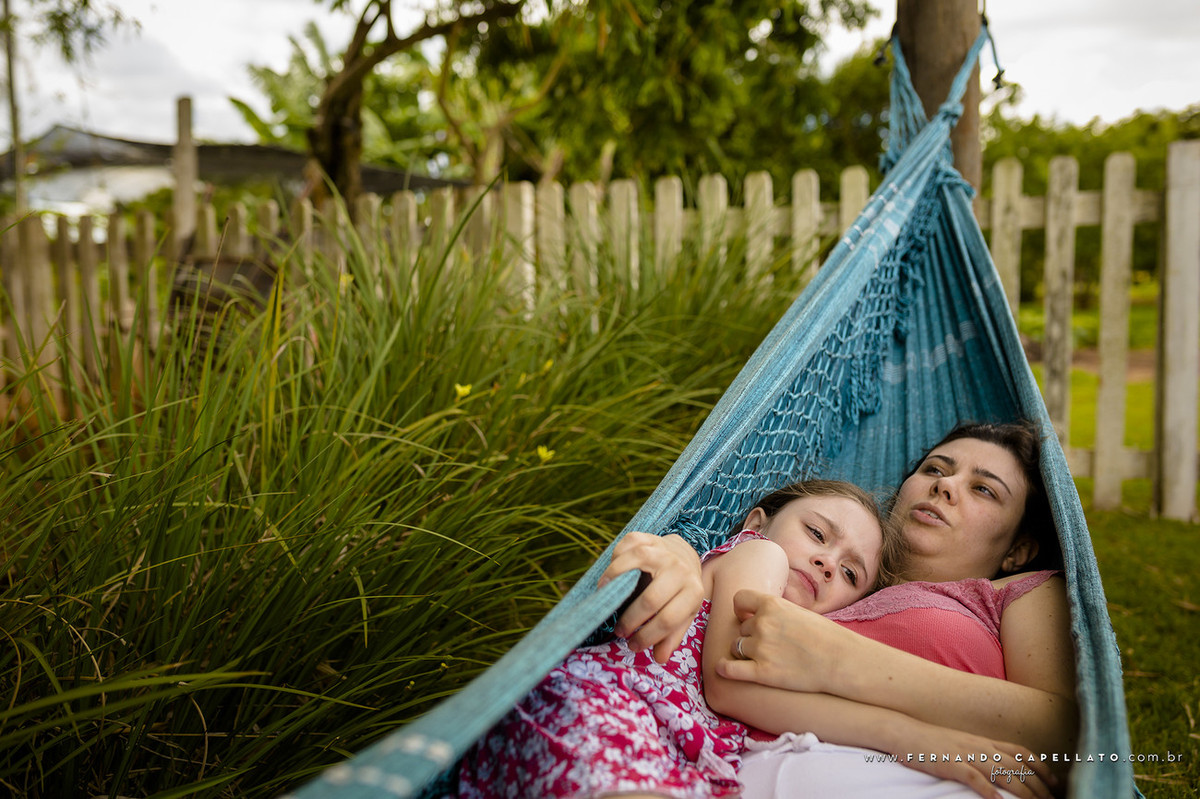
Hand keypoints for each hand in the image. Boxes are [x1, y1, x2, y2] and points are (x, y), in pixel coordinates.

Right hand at [599, 532, 702, 663]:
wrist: (683, 555)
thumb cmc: (679, 592)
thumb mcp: (683, 614)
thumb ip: (672, 636)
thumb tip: (659, 658)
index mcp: (693, 591)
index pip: (668, 620)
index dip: (648, 637)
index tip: (633, 645)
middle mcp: (680, 569)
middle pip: (650, 599)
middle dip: (630, 620)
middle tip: (619, 630)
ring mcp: (662, 550)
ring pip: (634, 566)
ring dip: (615, 588)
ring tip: (608, 603)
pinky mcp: (646, 537)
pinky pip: (624, 548)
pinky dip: (613, 564)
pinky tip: (610, 578)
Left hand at [715, 589, 854, 692]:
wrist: (842, 660)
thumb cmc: (826, 637)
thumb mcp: (799, 612)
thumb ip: (775, 612)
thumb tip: (756, 615)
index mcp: (772, 605)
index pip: (739, 599)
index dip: (740, 610)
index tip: (744, 617)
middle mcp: (762, 624)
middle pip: (741, 628)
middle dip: (751, 636)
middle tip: (769, 645)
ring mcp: (761, 648)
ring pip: (737, 646)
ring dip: (744, 651)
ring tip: (760, 657)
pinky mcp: (762, 672)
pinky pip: (730, 669)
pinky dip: (724, 668)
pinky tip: (722, 668)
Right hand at [889, 720, 1058, 798]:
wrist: (905, 731)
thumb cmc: (933, 742)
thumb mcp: (963, 744)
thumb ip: (982, 753)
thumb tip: (1001, 766)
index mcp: (984, 741)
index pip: (1021, 752)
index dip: (1041, 767)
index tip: (1055, 782)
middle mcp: (979, 747)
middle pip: (1017, 766)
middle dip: (1038, 785)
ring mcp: (965, 755)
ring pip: (1001, 772)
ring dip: (1021, 790)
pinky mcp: (950, 764)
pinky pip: (972, 777)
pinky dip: (987, 789)